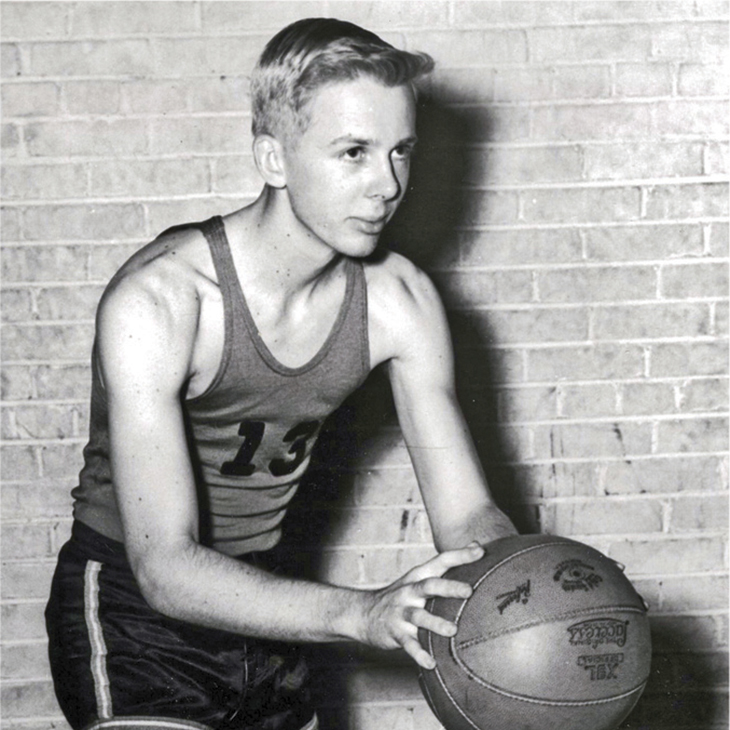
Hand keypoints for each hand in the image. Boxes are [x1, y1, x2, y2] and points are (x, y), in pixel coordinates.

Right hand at [357, 543, 483, 668]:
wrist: (363, 613)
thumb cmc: (402, 595)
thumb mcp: (418, 577)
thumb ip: (445, 565)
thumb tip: (477, 546)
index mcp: (418, 577)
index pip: (440, 561)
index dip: (459, 556)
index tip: (480, 551)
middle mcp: (409, 591)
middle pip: (429, 585)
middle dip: (448, 587)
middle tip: (468, 591)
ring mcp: (402, 612)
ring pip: (419, 616)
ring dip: (435, 623)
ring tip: (452, 630)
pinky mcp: (396, 633)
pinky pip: (408, 644)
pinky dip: (419, 653)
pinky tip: (431, 663)